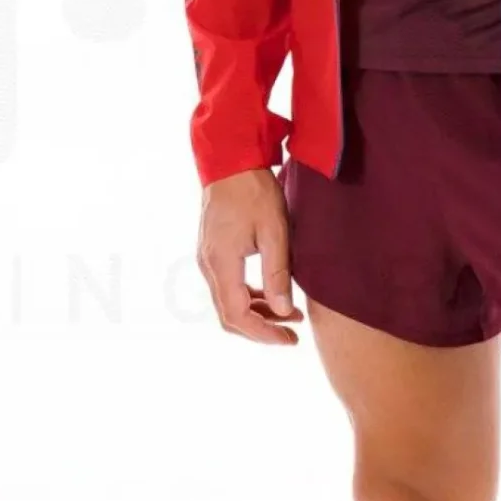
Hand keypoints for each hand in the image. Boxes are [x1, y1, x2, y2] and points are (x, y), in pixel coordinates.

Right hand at [196, 165, 305, 343]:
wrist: (230, 160)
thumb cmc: (254, 191)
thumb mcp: (275, 232)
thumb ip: (278, 274)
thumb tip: (283, 312)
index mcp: (221, 263)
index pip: (237, 315)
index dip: (263, 333)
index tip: (289, 339)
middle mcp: (208, 265)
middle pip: (229, 315)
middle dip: (261, 329)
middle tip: (292, 335)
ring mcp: (208, 258)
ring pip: (229, 302)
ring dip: (258, 313)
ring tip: (290, 315)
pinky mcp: (213, 251)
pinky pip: (228, 286)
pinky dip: (250, 297)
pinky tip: (274, 295)